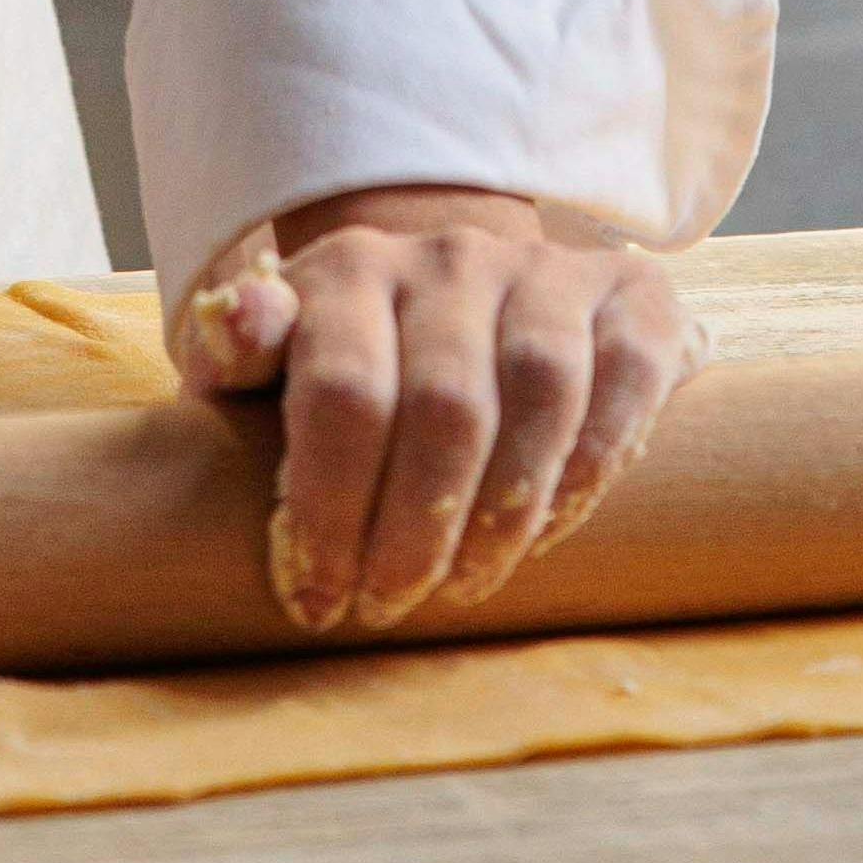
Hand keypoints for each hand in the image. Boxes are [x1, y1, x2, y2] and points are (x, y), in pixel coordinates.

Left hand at [170, 185, 698, 632]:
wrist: (446, 295)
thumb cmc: (342, 357)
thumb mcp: (264, 361)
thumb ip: (234, 349)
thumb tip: (235, 313)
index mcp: (347, 270)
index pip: (344, 391)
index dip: (332, 508)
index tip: (319, 597)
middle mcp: (449, 257)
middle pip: (444, 405)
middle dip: (415, 530)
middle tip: (390, 605)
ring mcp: (543, 268)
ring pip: (540, 393)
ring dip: (505, 513)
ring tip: (466, 586)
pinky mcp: (626, 290)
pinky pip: (628, 375)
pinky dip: (594, 464)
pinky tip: (548, 533)